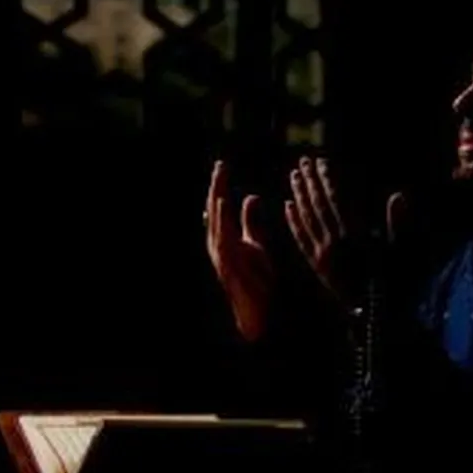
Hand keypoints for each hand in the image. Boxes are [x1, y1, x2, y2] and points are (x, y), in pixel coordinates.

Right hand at [206, 160, 273, 341]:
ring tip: (219, 178)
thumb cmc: (255, 277)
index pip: (220, 207)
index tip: (222, 167)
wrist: (257, 307)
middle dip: (216, 187)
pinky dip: (221, 217)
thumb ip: (250, 220)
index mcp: (223, 237)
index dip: (220, 187)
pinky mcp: (226, 260)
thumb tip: (250, 196)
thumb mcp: (254, 242)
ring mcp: (220, 252)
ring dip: (217, 197)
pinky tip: (223, 202)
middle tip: (220, 165)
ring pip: (216, 220)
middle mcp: (217, 243)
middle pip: (214, 210)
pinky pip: (222, 234)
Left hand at [285, 156, 407, 305]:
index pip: (337, 200)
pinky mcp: (316, 267)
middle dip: (310, 182)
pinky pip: (301, 241)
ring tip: (293, 177)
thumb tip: (398, 196)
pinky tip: (287, 207)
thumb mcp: (403, 253)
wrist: (377, 316)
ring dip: (299, 196)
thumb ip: (398, 224)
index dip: (328, 179)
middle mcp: (335, 243)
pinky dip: (293, 223)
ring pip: (306, 220)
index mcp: (356, 237)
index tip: (322, 161)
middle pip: (318, 206)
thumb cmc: (395, 284)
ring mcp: (323, 256)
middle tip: (302, 162)